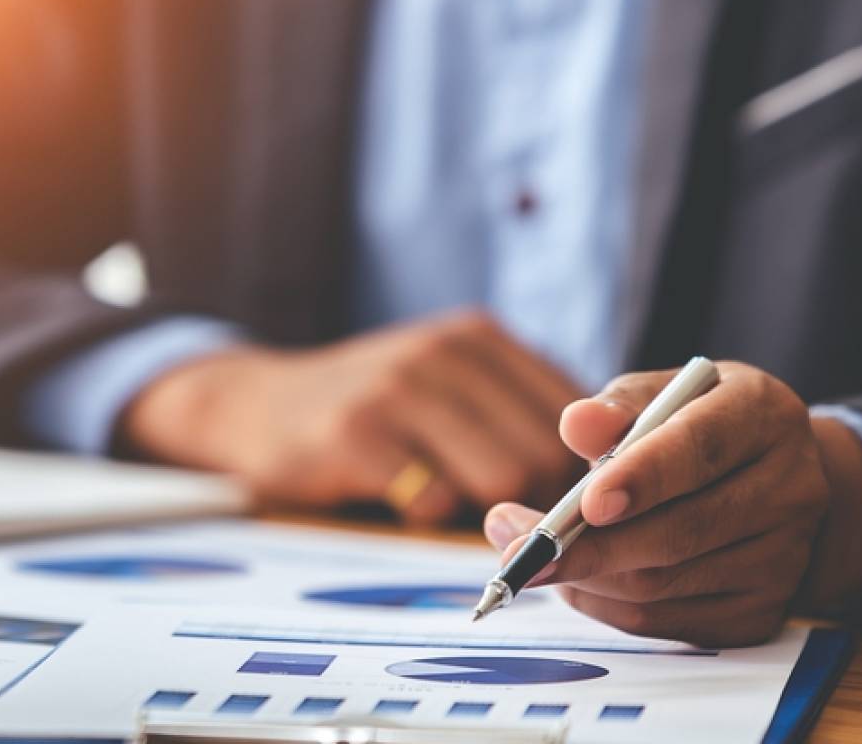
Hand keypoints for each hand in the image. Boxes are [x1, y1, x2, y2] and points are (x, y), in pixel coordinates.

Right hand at [121, 310, 583, 525]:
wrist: (252, 405)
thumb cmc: (370, 410)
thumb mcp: (446, 383)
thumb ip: (515, 411)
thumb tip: (608, 473)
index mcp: (480, 338)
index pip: (578, 414)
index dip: (581, 470)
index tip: (561, 503)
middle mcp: (445, 351)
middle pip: (546, 453)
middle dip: (538, 503)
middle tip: (511, 524)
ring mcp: (398, 388)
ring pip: (500, 480)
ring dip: (489, 517)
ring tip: (460, 517)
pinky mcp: (355, 434)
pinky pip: (432, 502)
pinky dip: (429, 519)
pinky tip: (404, 504)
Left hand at [484, 362, 861, 646]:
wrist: (778, 482)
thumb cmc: (702, 426)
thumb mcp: (667, 394)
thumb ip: (621, 406)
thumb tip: (575, 423)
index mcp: (763, 417)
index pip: (700, 449)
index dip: (643, 477)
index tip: (587, 501)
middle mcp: (788, 489)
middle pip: (679, 532)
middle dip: (587, 546)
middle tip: (515, 542)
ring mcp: (782, 557)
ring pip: (664, 584)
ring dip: (585, 577)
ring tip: (531, 556)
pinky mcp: (762, 610)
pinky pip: (666, 622)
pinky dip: (606, 606)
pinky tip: (575, 580)